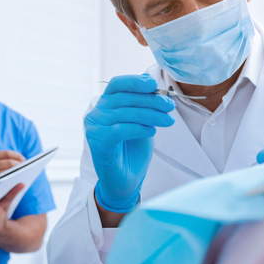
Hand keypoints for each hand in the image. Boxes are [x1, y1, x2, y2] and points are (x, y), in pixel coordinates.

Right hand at [85, 74, 174, 211]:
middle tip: (169, 106)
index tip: (154, 84)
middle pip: (124, 97)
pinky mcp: (98, 141)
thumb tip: (159, 91)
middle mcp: (96, 112)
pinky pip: (120, 129)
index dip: (135, 81)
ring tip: (168, 121)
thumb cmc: (132, 151)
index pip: (117, 84)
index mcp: (106, 104)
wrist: (125, 182)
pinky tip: (151, 131)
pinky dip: (139, 128)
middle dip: (150, 100)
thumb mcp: (142, 122)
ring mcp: (94, 126)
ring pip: (125, 113)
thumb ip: (145, 106)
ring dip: (150, 115)